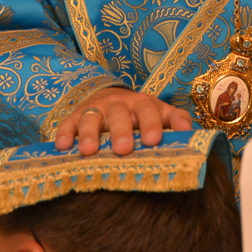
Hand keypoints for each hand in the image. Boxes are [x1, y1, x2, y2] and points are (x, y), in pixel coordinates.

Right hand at [55, 88, 192, 155]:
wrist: (109, 99)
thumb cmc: (139, 115)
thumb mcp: (159, 113)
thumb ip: (175, 120)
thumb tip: (190, 131)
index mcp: (141, 104)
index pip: (148, 110)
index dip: (151, 124)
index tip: (154, 140)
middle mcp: (118, 104)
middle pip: (119, 114)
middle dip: (121, 131)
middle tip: (123, 150)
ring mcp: (95, 109)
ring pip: (91, 117)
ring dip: (89, 133)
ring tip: (88, 151)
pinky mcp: (74, 116)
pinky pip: (67, 123)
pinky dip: (63, 133)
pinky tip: (61, 146)